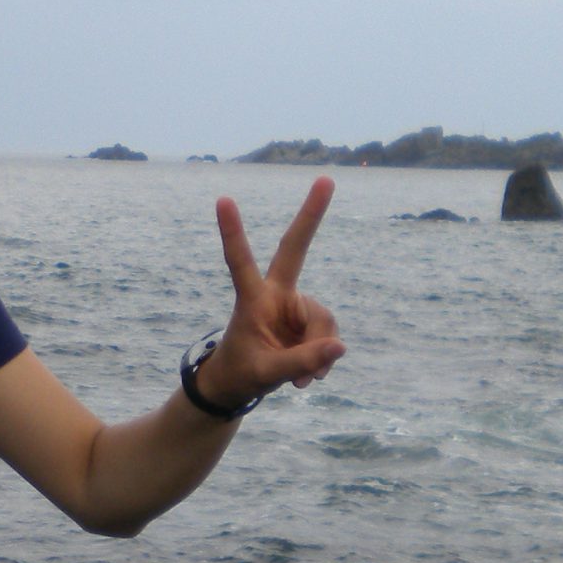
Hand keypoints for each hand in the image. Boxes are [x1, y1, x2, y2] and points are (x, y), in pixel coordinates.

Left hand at [199, 176, 343, 410]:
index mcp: (252, 300)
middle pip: (296, 248)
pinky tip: (310, 377)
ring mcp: (295, 306)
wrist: (242, 384)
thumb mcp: (266, 373)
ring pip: (323, 322)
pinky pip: (329, 338)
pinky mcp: (310, 322)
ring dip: (319, 353)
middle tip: (327, 179)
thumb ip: (300, 361)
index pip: (240, 262)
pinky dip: (324, 359)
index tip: (223, 200)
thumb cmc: (242, 372)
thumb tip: (340, 347)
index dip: (233, 232)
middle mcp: (276, 294)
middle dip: (311, 215)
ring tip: (304, 379)